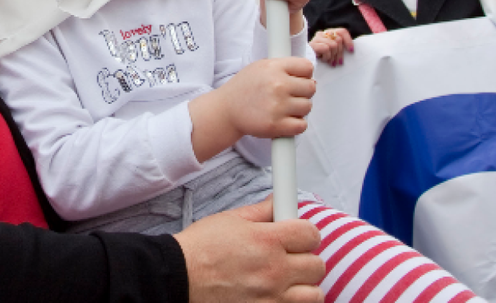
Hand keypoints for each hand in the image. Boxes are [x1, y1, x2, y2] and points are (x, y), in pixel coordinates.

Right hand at [175, 200, 325, 302]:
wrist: (178, 279)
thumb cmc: (200, 249)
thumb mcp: (230, 220)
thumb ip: (261, 212)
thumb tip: (279, 202)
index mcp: (266, 241)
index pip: (311, 234)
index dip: (306, 233)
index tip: (299, 235)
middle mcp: (274, 270)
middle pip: (317, 265)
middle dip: (305, 259)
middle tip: (289, 258)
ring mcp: (271, 298)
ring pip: (314, 294)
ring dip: (303, 287)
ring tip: (286, 282)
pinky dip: (290, 302)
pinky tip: (276, 295)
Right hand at [190, 58, 314, 160]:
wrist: (226, 110)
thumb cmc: (244, 88)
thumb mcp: (261, 67)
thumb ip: (284, 67)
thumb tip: (311, 78)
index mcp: (273, 67)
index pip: (307, 67)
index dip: (305, 75)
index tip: (298, 80)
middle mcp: (277, 84)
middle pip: (311, 87)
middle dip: (303, 92)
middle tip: (291, 96)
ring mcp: (277, 106)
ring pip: (308, 106)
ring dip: (300, 109)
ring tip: (285, 108)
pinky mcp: (276, 125)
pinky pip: (302, 125)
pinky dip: (296, 124)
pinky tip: (286, 120)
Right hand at [309, 28, 353, 66]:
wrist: (305, 62)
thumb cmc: (320, 58)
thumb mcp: (331, 51)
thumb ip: (338, 47)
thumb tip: (351, 50)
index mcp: (328, 33)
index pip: (342, 31)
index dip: (348, 40)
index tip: (351, 50)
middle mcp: (323, 33)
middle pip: (339, 40)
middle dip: (340, 53)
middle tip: (338, 62)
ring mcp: (317, 38)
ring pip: (333, 45)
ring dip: (332, 56)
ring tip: (329, 62)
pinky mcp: (312, 44)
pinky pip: (326, 48)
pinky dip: (327, 56)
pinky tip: (323, 60)